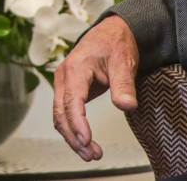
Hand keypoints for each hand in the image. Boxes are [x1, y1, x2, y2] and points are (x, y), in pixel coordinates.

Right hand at [52, 15, 138, 161]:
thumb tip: (126, 106)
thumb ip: (123, 85)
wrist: (112, 31)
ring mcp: (64, 83)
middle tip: (92, 154)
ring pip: (60, 115)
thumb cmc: (116, 43)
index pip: (71, 101)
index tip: (87, 140)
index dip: (77, 122)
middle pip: (61, 112)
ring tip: (91, 154)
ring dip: (72, 136)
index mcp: (75, 68)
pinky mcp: (69, 89)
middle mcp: (64, 76)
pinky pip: (64, 112)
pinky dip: (72, 128)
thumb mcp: (124, 62)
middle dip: (74, 136)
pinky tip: (84, 141)